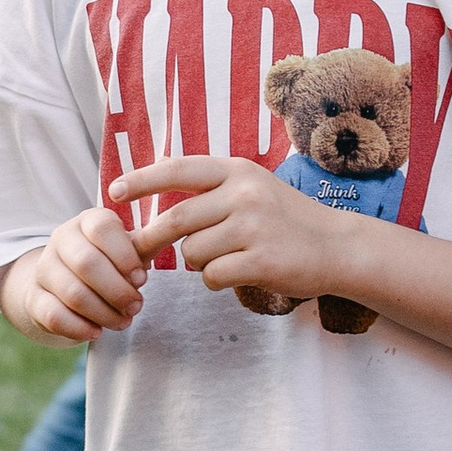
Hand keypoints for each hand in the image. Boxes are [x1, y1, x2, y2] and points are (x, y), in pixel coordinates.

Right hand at [6, 204, 148, 343]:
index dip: (124, 256)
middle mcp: (61, 239)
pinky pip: (54, 315)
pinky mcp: (34, 298)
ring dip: (104, 313)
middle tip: (136, 306)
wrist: (66, 286)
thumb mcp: (128, 251)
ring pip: (73, 293)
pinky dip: (80, 328)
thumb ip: (146, 245)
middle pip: (86, 263)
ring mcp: (43, 268)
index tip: (141, 279)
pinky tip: (97, 331)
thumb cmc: (109, 264)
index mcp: (87, 221)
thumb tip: (170, 233)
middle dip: (117, 290)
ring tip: (123, 321)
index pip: (102, 228)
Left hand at [112, 155, 350, 309]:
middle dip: (152, 240)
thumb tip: (157, 212)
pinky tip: (237, 273)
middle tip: (140, 253)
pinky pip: (212, 276)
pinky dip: (216, 280)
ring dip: (197, 263)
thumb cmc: (288, 220)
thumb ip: (211, 193)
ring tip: (223, 259)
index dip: (141, 180)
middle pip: (176, 220)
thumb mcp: (253, 189)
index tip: (113, 191)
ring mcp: (253, 227)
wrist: (338, 246)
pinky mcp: (261, 260)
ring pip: (192, 253)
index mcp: (237, 170)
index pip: (177, 170)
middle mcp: (244, 193)